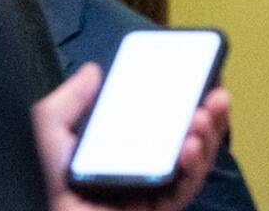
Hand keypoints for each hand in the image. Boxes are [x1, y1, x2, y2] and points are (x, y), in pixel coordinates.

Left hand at [33, 63, 230, 210]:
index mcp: (128, 145)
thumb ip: (64, 105)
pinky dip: (194, 166)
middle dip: (210, 114)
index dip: (188, 97)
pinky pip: (186, 188)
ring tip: (204, 117)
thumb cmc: (51, 192)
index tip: (202, 78)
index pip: (165, 117)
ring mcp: (156, 190)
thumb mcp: (50, 140)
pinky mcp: (161, 209)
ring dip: (208, 136)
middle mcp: (147, 166)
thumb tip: (91, 71)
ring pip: (196, 160)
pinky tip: (189, 148)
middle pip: (190, 135)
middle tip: (217, 95)